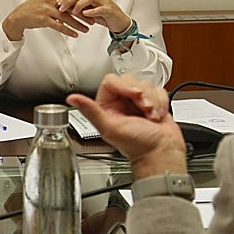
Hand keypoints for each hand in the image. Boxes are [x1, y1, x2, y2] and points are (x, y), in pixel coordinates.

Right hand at [1, 0, 89, 40]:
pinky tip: (75, 34)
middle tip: (93, 20)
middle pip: (72, 8)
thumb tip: (74, 5)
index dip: (83, 6)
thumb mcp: (47, 0)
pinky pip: (59, 26)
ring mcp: (47, 10)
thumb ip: (60, 1)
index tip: (91, 11)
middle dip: (84, 15)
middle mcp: (51, 0)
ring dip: (78, 24)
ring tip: (86, 29)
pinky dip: (68, 31)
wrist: (20, 15)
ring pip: (67, 18)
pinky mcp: (44, 19)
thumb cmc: (34, 8)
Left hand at [55, 0, 130, 33]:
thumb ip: (75, 5)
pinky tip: (85, 14)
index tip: (57, 1)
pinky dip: (91, 11)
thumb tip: (61, 5)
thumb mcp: (86, 8)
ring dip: (79, 4)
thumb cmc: (101, 14)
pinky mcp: (109, 9)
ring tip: (72, 12)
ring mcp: (104, 0)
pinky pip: (100, 8)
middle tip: (61, 7)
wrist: (117, 21)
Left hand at [66, 75, 188, 178]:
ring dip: (153, 101)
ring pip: (146, 84)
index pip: (111, 81)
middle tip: (144, 109)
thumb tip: (72, 99)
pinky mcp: (153, 103)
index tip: (134, 95)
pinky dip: (161, 103)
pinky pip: (158, 91)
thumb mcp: (109, 128)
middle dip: (142, 95)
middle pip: (130, 80)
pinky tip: (157, 116)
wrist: (161, 153)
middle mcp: (121, 102)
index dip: (124, 86)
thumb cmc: (137, 145)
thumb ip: (90, 111)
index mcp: (106, 106)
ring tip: (150, 116)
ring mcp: (138, 102)